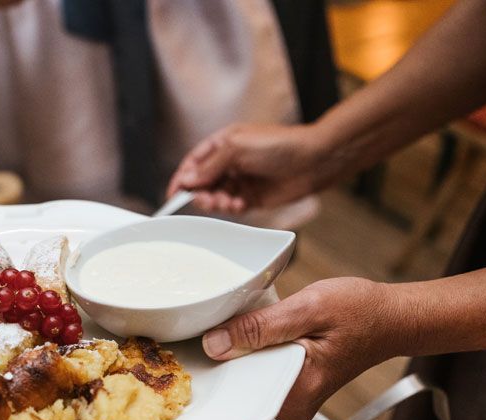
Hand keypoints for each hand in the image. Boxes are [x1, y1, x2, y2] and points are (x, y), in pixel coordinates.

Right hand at [167, 122, 338, 215]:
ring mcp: (241, 180)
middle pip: (203, 182)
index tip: (173, 194)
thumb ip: (209, 165)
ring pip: (216, 196)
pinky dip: (232, 208)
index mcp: (224, 144)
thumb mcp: (236, 148)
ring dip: (217, 202)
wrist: (312, 161)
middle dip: (200, 193)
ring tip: (226, 202)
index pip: (194, 162)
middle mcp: (230, 162)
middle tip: (204, 200)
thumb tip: (187, 179)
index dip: (182, 177)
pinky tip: (240, 205)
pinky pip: (233, 206)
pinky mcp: (253, 197)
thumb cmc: (278, 145)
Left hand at [202, 278, 406, 419]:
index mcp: (294, 397)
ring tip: (255, 325)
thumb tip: (215, 344)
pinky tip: (263, 334)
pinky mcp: (289, 388)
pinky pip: (258, 370)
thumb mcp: (309, 308)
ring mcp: (290, 400)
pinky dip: (254, 349)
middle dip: (230, 350)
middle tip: (235, 322)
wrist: (391, 317)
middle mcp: (290, 408)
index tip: (207, 335)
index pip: (236, 383)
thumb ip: (261, 328)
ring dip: (242, 347)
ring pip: (246, 373)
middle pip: (238, 379)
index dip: (217, 356)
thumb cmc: (361, 312)